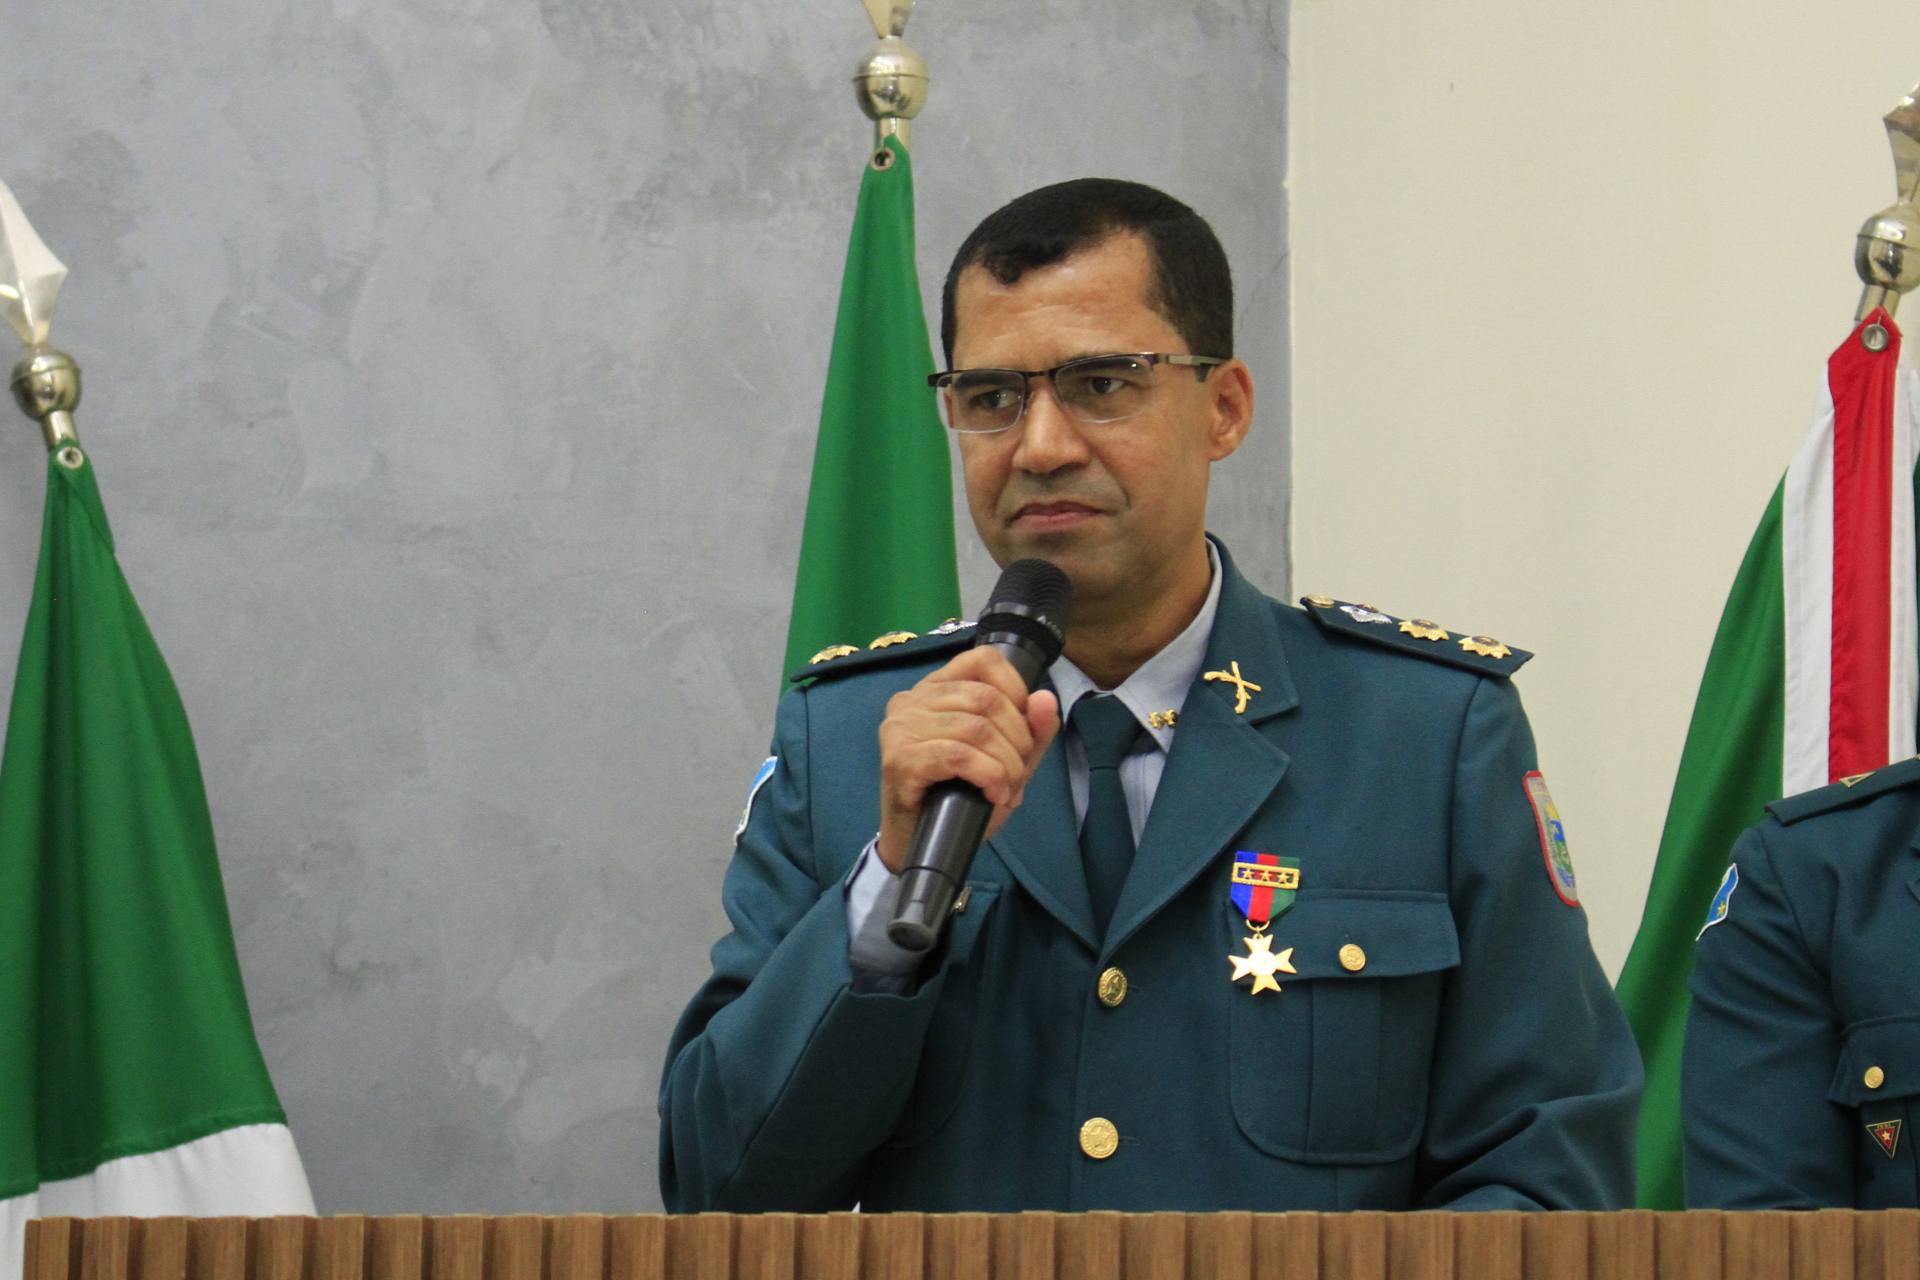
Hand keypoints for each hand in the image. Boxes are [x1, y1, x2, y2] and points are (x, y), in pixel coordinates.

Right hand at [875, 647, 1061, 872]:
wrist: (920, 845)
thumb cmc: (958, 798)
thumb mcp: (1006, 761)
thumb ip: (1031, 731)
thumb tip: (1046, 698)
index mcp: (935, 688)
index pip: (984, 660)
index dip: (1016, 691)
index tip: (1023, 732)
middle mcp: (911, 699)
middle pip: (987, 698)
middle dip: (1017, 740)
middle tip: (1017, 775)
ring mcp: (901, 727)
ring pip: (976, 728)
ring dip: (1005, 765)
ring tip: (1006, 790)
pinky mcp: (899, 759)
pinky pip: (958, 755)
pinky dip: (987, 775)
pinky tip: (992, 794)